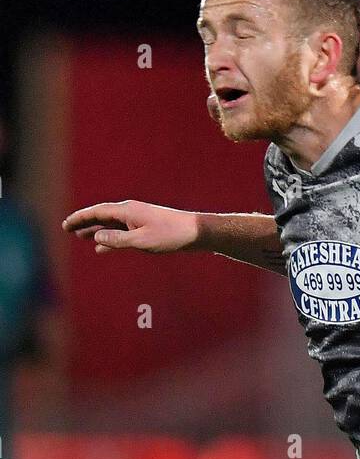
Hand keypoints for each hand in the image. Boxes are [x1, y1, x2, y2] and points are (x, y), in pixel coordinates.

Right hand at [62, 200, 199, 253]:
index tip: (65, 225)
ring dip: (95, 230)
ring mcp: (138, 219)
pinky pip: (120, 231)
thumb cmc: (170, 236)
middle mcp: (130, 212)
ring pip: (110, 224)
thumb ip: (117, 240)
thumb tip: (96, 236)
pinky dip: (109, 238)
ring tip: (81, 237)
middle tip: (67, 229)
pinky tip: (102, 247)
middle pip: (102, 216)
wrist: (194, 232)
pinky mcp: (145, 227)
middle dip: (84, 222)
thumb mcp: (141, 241)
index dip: (80, 218)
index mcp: (127, 211)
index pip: (97, 212)